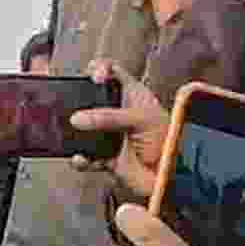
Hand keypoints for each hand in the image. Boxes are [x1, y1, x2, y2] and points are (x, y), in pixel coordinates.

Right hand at [69, 59, 168, 198]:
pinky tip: (80, 158)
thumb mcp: (141, 119)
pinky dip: (79, 158)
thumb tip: (77, 119)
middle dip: (79, 100)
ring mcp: (109, 135)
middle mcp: (118, 112)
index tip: (95, 77)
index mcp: (131, 95)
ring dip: (74, 131)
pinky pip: (85, 155)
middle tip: (75, 105)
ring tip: (73, 131)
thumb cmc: (167, 141)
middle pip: (91, 98)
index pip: (112, 72)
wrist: (171, 176)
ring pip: (83, 127)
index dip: (100, 69)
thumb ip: (109, 117)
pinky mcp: (104, 156)